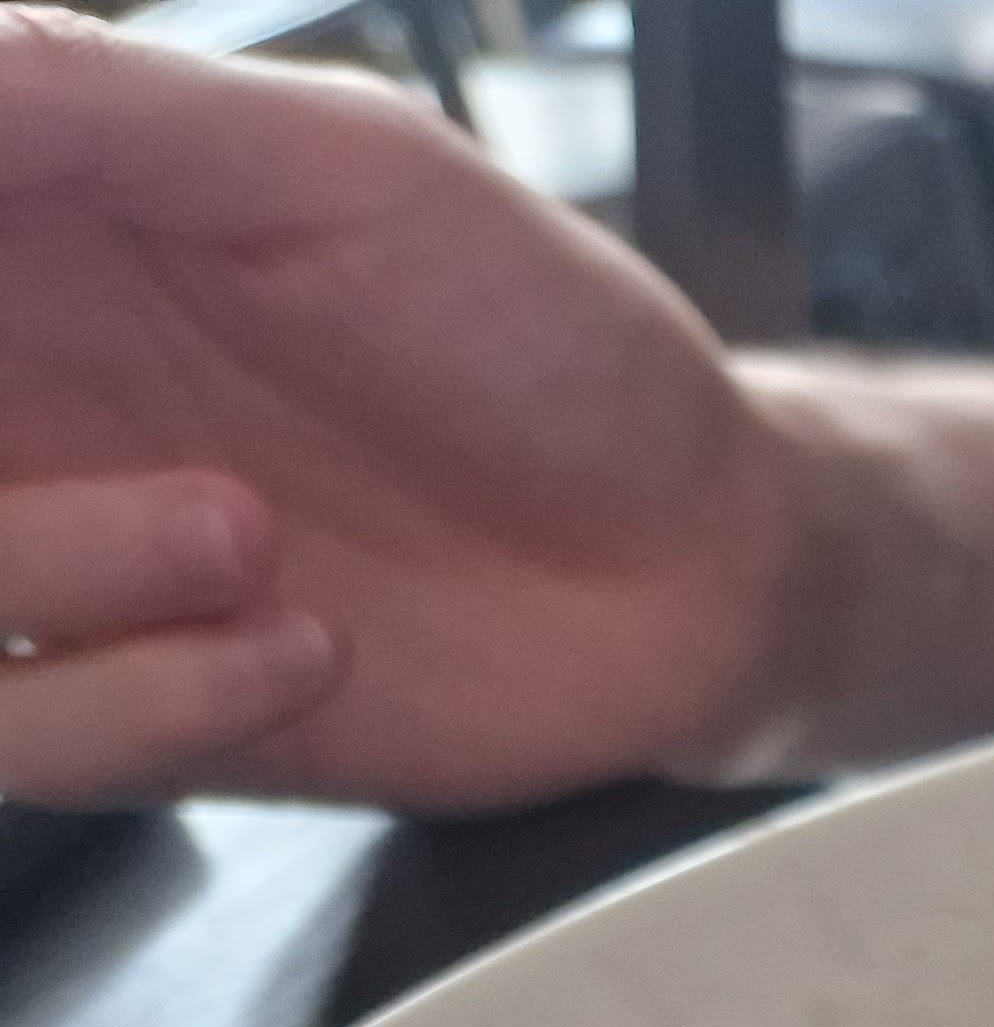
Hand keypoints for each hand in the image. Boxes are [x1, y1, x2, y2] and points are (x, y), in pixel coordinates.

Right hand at [0, 8, 798, 809]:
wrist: (702, 552)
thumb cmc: (544, 334)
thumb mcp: (341, 169)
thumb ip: (95, 100)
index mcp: (9, 213)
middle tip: (23, 439)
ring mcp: (46, 553)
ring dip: (40, 572)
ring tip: (247, 531)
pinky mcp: (130, 705)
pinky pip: (23, 736)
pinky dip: (141, 700)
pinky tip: (304, 643)